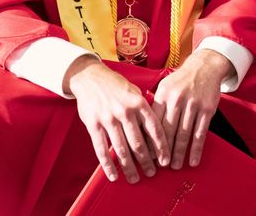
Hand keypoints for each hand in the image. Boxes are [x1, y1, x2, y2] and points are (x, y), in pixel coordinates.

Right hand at [66, 56, 169, 182]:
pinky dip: (108, 165)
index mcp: (139, 103)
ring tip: (135, 178)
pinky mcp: (93, 125)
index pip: (155, 129)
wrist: (90, 77)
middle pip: (139, 143)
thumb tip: (156, 129)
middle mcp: (125, 111)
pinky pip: (102, 149)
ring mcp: (108, 119)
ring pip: (121, 149)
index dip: (161, 147)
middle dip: (146, 161)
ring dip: (129, 167)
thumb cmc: (115, 86)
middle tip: (151, 173)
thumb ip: (145, 109)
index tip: (165, 160)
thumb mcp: (135, 92)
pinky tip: (113, 175)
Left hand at [152, 49, 232, 169]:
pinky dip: (196, 149)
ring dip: (179, 153)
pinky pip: (200, 133)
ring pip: (184, 134)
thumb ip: (155, 105)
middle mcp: (177, 99)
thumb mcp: (164, 86)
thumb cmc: (181, 80)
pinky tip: (193, 159)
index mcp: (163, 95)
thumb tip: (142, 128)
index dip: (150, 140)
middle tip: (160, 165)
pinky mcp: (207, 109)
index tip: (147, 155)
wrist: (204, 66)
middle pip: (168, 130)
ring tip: (175, 166)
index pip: (154, 122)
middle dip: (163, 151)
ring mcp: (193, 104)